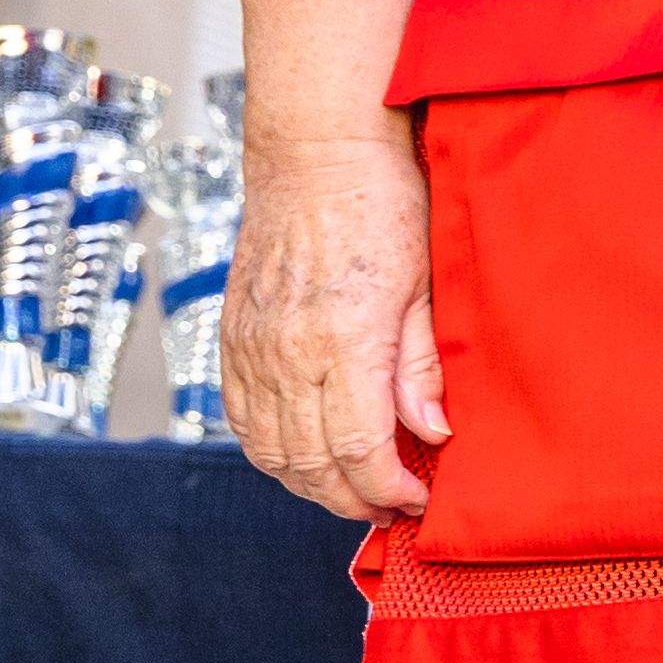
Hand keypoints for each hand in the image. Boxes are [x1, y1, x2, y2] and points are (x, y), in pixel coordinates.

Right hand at [229, 125, 445, 524]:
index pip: (360, 450)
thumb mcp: (427, 282)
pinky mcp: (232, 337)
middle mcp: (286, 353)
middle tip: (390, 509)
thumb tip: (431, 434)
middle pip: (310, 464)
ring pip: (269, 451)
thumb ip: (423, 365)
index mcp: (343, 342)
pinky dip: (270, 451)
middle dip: (352, 500)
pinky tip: (304, 455)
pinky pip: (241, 418)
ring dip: (310, 484)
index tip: (418, 500)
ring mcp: (251, 347)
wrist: (316, 153)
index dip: (389, 488)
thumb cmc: (384, 204)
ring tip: (352, 491)